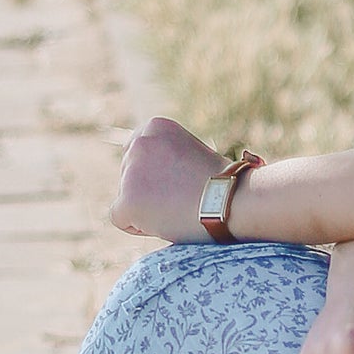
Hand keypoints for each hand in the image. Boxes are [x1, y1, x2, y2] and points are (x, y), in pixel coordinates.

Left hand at [111, 118, 227, 241]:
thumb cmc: (222, 183)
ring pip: (126, 197)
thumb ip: (166, 158)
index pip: (137, 155)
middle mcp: (139, 142)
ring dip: (146, 208)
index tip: (176, 182)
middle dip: (148, 191)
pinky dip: (137, 226)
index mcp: (156, 126)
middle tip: (180, 198)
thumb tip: (150, 177)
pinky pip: (120, 218)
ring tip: (179, 208)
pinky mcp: (127, 199)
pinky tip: (166, 221)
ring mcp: (130, 171)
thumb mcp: (191, 154)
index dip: (155, 174)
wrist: (233, 200)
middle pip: (128, 175)